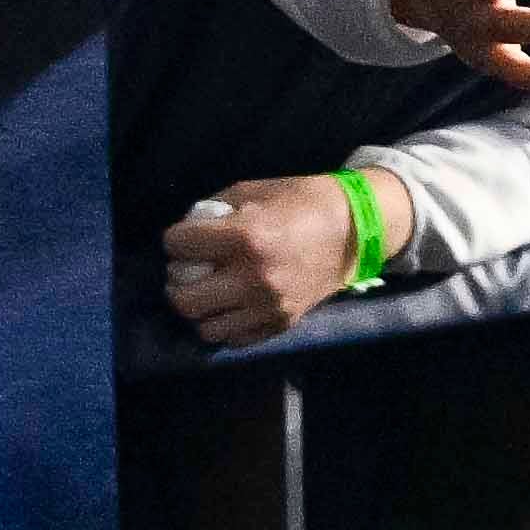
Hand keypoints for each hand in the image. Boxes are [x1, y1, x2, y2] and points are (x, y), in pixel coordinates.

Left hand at [160, 170, 365, 347]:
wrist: (354, 229)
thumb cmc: (301, 201)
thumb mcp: (253, 191)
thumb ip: (214, 210)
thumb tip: (187, 230)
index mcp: (245, 237)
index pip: (178, 246)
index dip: (175, 239)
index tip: (183, 238)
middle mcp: (253, 277)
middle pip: (183, 299)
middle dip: (176, 282)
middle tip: (187, 271)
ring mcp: (268, 306)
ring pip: (206, 327)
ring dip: (201, 309)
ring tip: (209, 292)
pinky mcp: (281, 323)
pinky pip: (234, 338)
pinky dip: (226, 324)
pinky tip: (231, 305)